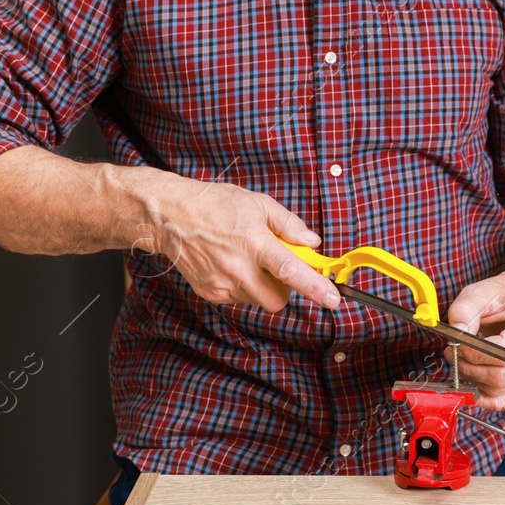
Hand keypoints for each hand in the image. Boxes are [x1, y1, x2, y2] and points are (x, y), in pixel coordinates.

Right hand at [133, 176, 342, 314]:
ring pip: (258, 300)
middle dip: (285, 289)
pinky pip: (238, 299)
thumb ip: (289, 225)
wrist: (171, 215)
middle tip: (277, 266)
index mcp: (254, 242)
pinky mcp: (210, 293)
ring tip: (248, 259)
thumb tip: (312, 242)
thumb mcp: (258, 203)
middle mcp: (237, 268)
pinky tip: (231, 264)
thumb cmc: (216, 204)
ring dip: (263, 286)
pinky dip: (243, 286)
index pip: (291, 271)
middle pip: (277, 300)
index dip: (315, 287)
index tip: (334, 299)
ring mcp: (222, 283)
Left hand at [445, 271, 504, 410]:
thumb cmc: (503, 297)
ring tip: (462, 363)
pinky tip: (472, 384)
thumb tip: (457, 332)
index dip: (475, 353)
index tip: (455, 345)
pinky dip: (485, 397)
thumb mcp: (481, 292)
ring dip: (474, 381)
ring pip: (502, 390)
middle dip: (470, 369)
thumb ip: (465, 309)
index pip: (504, 352)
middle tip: (453, 355)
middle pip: (502, 376)